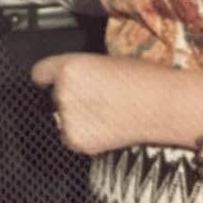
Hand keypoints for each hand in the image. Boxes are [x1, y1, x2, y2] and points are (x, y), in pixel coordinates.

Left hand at [31, 51, 157, 154]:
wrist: (163, 105)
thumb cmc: (142, 80)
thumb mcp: (104, 63)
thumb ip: (81, 71)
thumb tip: (74, 80)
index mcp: (69, 66)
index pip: (40, 72)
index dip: (48, 78)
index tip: (50, 83)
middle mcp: (63, 91)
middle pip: (53, 97)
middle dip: (70, 100)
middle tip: (96, 101)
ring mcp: (68, 117)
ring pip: (61, 119)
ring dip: (76, 119)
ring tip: (105, 115)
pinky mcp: (77, 139)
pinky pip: (70, 138)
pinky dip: (82, 137)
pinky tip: (104, 129)